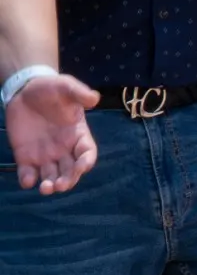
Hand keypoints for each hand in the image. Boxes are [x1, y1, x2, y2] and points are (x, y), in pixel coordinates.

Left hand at [8, 74, 97, 194]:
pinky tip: (27, 180)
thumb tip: (94, 99)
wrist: (24, 90)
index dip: (86, 163)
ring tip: (46, 188)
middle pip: (71, 171)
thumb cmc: (50, 88)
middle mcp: (64, 148)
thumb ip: (79, 93)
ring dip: (51, 185)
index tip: (81, 167)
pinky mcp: (25, 156)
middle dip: (68, 180)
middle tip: (60, 185)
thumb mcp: (65, 86)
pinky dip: (28, 180)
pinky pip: (28, 173)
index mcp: (77, 134)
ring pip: (51, 176)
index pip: (87, 153)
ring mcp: (45, 154)